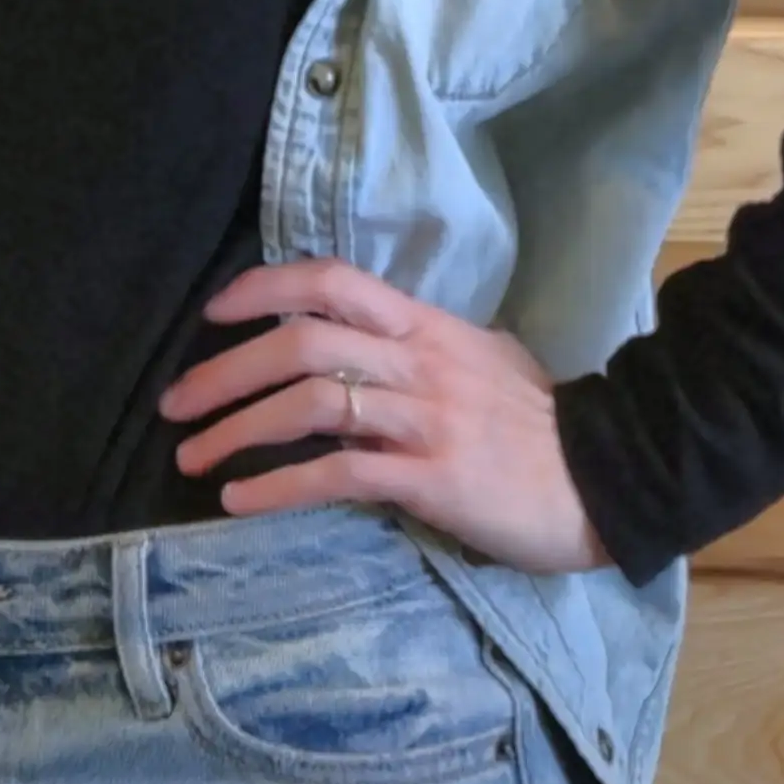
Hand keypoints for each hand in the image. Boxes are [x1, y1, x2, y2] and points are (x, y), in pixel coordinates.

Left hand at [164, 260, 596, 575]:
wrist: (608, 480)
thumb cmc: (544, 427)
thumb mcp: (486, 362)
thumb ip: (426, 350)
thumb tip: (376, 345)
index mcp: (428, 326)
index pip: (333, 282)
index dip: (264, 288)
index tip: (213, 315)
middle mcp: (420, 361)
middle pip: (303, 341)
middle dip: (225, 370)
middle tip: (175, 405)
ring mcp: (426, 419)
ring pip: (311, 403)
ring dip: (237, 428)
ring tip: (191, 458)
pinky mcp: (433, 479)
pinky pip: (340, 475)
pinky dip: (279, 487)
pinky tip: (239, 501)